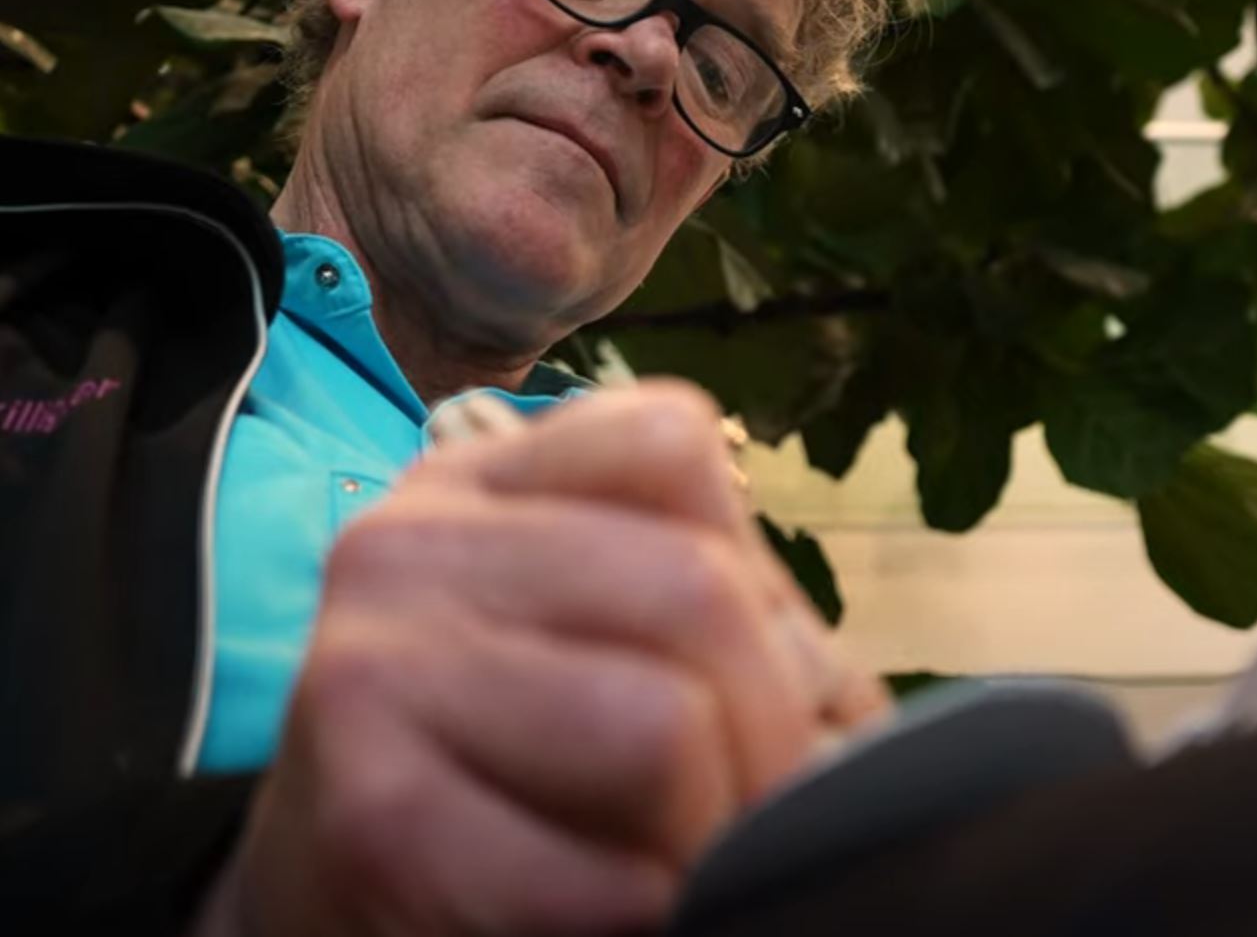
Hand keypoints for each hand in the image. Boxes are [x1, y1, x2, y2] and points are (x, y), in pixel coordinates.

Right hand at [198, 380, 886, 935]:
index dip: (763, 583)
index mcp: (488, 477)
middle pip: (695, 589)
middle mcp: (413, 538)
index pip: (672, 441)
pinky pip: (588, 874)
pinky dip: (646, 908)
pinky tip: (630, 909)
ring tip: (691, 860)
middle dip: (774, 734)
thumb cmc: (511, 753)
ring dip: (715, 828)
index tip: (757, 684)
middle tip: (764, 815)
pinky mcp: (365, 812)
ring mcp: (372, 662)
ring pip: (657, 723)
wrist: (332, 875)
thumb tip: (849, 717)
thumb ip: (729, 627)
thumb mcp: (605, 639)